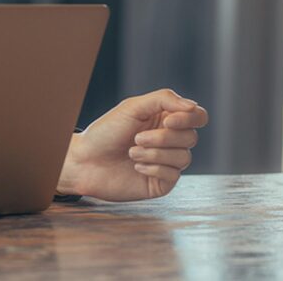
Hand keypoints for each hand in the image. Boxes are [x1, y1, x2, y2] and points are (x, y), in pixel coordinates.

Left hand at [56, 89, 207, 201]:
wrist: (85, 161)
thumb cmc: (106, 132)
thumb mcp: (133, 107)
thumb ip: (164, 100)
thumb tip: (193, 107)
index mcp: (165, 119)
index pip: (197, 116)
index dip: (189, 118)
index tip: (168, 121)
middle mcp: (170, 140)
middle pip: (191, 137)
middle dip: (163, 138)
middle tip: (137, 138)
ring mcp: (167, 162)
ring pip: (184, 157)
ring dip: (154, 153)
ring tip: (131, 152)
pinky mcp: (162, 182)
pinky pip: (173, 174)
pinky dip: (153, 168)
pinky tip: (136, 166)